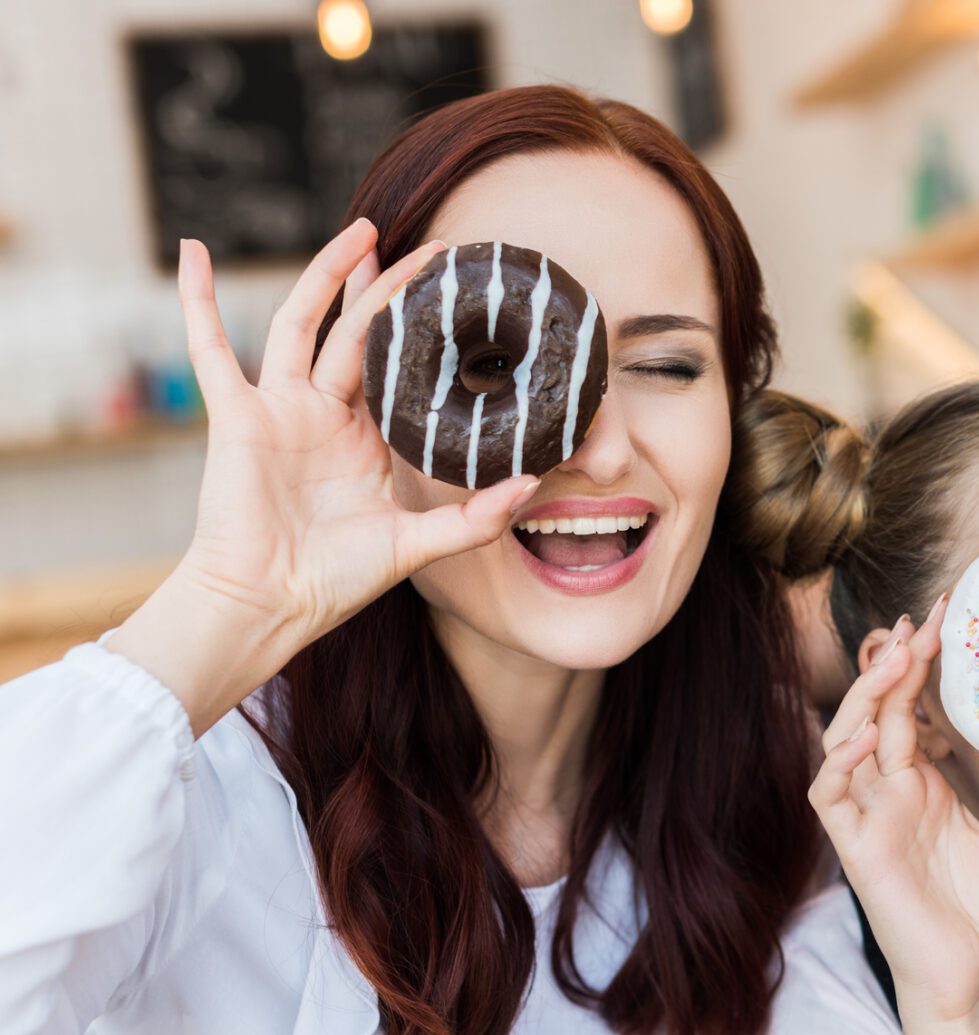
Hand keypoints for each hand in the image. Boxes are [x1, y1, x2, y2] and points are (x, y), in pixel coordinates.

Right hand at [106, 221, 541, 732]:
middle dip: (385, 288)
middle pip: (356, 332)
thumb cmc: (333, 582)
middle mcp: (322, 415)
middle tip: (425, 246)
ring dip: (326, 276)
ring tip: (360, 232)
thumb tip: (532, 486)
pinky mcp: (235, 415)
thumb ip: (474, 518)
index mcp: (365, 439)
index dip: (421, 333)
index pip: (398, 368)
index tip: (454, 297)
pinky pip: (208, 348)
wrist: (268, 605)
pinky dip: (197, 300)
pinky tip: (191, 253)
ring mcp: (277, 409)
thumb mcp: (416, 545)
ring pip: (302, 324)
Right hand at [810, 597, 978, 1027]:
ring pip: (844, 741)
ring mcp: (868, 820)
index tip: (945, 620)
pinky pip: (830, 796)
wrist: (967, 983)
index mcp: (921, 787)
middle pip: (878, 712)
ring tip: (896, 660)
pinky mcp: (856, 851)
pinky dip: (841, 762)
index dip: (921, 665)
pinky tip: (870, 737)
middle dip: (894, 663)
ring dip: (865, 698)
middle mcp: (889, 795)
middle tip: (922, 620)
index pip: (912, 710)